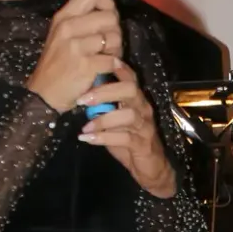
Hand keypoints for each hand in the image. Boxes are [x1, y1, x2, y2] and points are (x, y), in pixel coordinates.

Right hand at [26, 0, 124, 115]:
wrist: (45, 94)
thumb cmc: (57, 64)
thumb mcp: (61, 35)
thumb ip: (80, 20)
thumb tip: (109, 11)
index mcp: (63, 17)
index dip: (107, 3)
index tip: (108, 17)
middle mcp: (68, 28)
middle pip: (109, 16)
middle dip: (116, 31)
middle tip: (109, 44)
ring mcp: (76, 47)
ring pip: (114, 38)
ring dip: (116, 50)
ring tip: (107, 57)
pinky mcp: (85, 66)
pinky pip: (113, 60)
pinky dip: (115, 66)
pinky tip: (107, 69)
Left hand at [77, 59, 176, 196]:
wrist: (151, 168)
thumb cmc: (130, 142)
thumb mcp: (116, 121)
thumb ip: (104, 108)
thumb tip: (83, 94)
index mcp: (137, 100)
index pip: (130, 78)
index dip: (117, 68)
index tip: (96, 63)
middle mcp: (143, 109)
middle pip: (129, 90)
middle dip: (105, 92)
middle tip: (82, 99)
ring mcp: (145, 127)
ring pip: (127, 115)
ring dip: (103, 120)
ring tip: (85, 127)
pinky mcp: (143, 145)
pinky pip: (125, 138)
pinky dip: (104, 138)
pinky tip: (87, 139)